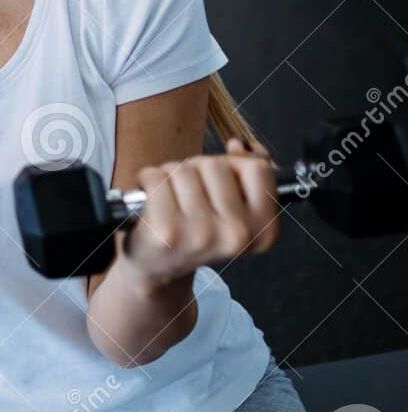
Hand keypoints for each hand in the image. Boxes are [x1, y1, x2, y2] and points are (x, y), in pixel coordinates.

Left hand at [117, 140, 279, 283]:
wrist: (157, 266)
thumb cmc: (195, 229)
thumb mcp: (234, 207)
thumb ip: (247, 171)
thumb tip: (239, 145)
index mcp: (264, 230)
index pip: (258, 169)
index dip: (234, 165)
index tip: (219, 183)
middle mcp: (238, 236)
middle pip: (216, 164)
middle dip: (197, 169)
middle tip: (188, 194)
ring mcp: (203, 234)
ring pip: (184, 169)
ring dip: (171, 174)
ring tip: (170, 198)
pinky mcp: (167, 231)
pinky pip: (156, 177)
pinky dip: (147, 179)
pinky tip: (150, 199)